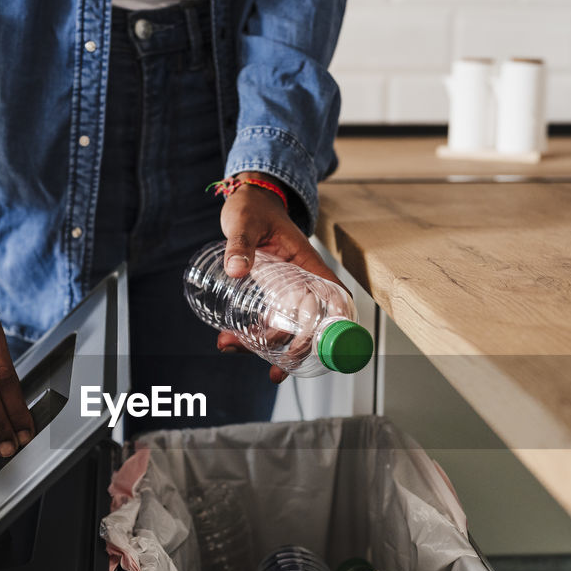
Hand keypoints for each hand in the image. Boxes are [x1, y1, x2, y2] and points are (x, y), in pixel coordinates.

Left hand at [217, 173, 341, 382]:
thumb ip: (240, 244)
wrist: (248, 203)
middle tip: (276, 368)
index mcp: (308, 264)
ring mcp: (287, 291)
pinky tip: (231, 341)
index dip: (338, 323)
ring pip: (286, 328)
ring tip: (234, 349)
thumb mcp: (245, 221)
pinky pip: (268, 322)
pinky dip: (253, 336)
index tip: (327, 346)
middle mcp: (303, 282)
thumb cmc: (253, 208)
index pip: (335, 296)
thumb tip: (236, 269)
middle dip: (296, 349)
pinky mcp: (271, 295)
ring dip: (268, 348)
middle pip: (310, 323)